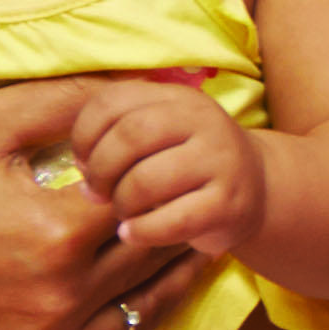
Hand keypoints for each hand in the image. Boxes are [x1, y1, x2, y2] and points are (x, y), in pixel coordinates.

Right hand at [0, 81, 205, 329]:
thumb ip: (66, 101)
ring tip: (197, 266)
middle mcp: (61, 298)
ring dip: (173, 292)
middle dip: (178, 231)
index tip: (167, 168)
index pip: (148, 204)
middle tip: (200, 210)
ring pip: (139, 321)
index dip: (161, 182)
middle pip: (150, 262)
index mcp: (60, 231)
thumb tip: (137, 86)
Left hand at [8, 75, 265, 329]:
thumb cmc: (180, 164)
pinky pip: (173, 219)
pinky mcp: (230, 202)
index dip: (83, 137)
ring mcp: (220, 159)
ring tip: (120, 215)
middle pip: (129, 137)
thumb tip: (73, 173)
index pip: (109, 103)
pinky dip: (144, 231)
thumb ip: (109, 134)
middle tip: (96, 195)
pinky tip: (134, 234)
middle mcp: (200, 118)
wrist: (255, 188)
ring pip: (149, 180)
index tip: (81, 164)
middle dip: (101, 172)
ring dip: (122, 204)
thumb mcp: (150, 133)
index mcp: (171, 95)